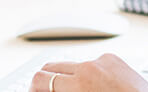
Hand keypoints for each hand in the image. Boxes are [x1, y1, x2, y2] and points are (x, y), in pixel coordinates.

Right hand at [28, 54, 147, 91]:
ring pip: (72, 65)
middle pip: (52, 66)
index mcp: (79, 83)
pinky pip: (92, 63)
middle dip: (47, 81)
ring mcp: (103, 60)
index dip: (33, 88)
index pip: (40, 78)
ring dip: (68, 78)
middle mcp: (89, 67)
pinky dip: (89, 74)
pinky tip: (97, 88)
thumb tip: (47, 91)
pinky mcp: (114, 59)